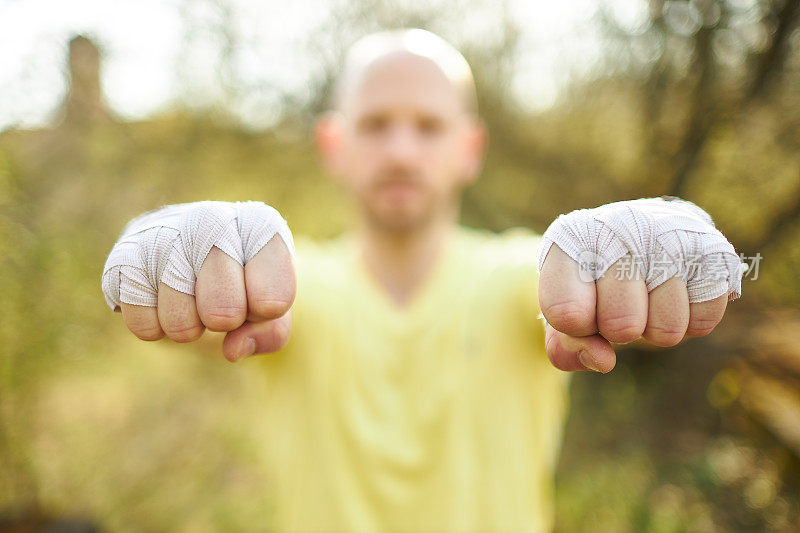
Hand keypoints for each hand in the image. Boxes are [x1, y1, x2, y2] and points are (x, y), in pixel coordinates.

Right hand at [102, 201, 295, 361]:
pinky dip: (155, 326)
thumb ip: (270, 333)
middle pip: (225, 309)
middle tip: (222, 309)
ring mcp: (164, 234)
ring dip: (188, 327)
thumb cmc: (240, 281)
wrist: (190, 254)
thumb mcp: (270, 308)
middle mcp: (211, 219)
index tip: (260, 302)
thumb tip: (233, 349)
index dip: (265, 315)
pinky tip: (163, 300)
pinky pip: (142, 321)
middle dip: (225, 323)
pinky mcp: (125, 256)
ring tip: (192, 301)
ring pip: (179, 318)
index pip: (273, 297)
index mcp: (259, 226)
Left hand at [537, 198, 741, 372]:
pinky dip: (690, 320)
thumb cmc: (594, 281)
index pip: (567, 314)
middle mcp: (620, 227)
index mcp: (571, 239)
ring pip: (666, 330)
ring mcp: (669, 235)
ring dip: (656, 326)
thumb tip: (603, 361)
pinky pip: (703, 322)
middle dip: (618, 329)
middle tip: (618, 302)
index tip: (582, 310)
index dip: (578, 329)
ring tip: (648, 294)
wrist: (639, 233)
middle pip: (621, 325)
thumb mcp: (566, 308)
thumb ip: (567, 345)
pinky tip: (676, 290)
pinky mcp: (712, 249)